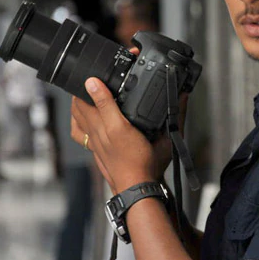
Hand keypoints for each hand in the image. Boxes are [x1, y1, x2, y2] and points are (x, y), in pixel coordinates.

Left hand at [71, 77, 188, 194]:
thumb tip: (183, 97)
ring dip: (77, 100)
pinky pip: (77, 131)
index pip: (100, 94)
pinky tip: (80, 115)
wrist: (136, 188)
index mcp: (115, 125)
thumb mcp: (164, 139)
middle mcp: (100, 132)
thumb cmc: (147, 165)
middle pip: (81, 102)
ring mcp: (94, 140)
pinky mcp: (94, 147)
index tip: (101, 72)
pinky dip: (75, 120)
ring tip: (84, 90)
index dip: (100, 78)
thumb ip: (174, 115)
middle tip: (93, 76)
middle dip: (86, 85)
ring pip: (76, 115)